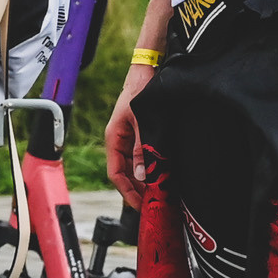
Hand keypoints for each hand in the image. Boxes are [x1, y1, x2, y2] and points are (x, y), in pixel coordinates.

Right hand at [105, 62, 157, 207]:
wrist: (148, 71)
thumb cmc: (141, 91)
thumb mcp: (144, 122)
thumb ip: (144, 148)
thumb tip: (142, 175)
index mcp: (114, 138)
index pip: (115, 173)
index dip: (126, 192)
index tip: (140, 205)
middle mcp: (120, 141)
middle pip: (125, 173)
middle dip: (137, 190)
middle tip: (153, 204)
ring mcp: (131, 138)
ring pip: (136, 167)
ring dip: (146, 181)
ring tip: (160, 193)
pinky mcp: (142, 135)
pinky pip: (144, 157)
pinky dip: (152, 168)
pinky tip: (163, 175)